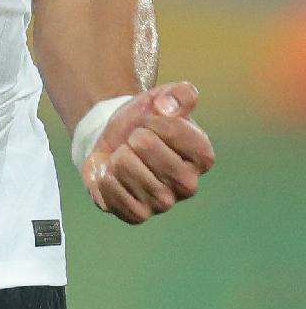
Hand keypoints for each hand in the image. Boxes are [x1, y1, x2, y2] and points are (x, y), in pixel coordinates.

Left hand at [82, 81, 214, 223]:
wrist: (113, 139)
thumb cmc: (144, 121)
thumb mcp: (163, 98)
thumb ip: (179, 94)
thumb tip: (167, 107)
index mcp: (202, 156)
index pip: (179, 134)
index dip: (156, 121)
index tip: (151, 121)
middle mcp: (188, 184)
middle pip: (150, 150)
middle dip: (134, 138)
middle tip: (134, 140)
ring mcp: (164, 202)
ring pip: (129, 171)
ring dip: (118, 157)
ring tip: (124, 156)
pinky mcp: (138, 214)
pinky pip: (116, 197)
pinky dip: (106, 179)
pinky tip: (112, 174)